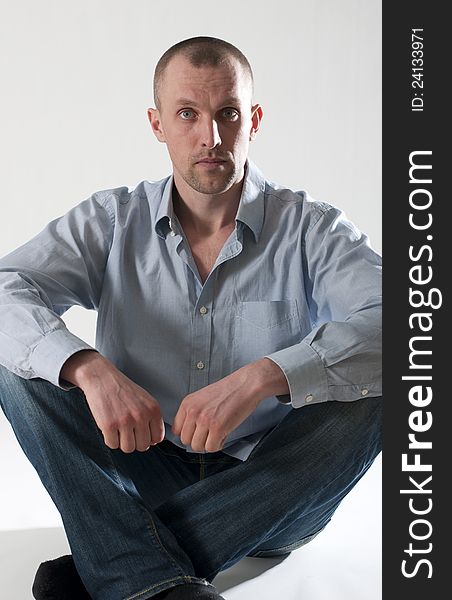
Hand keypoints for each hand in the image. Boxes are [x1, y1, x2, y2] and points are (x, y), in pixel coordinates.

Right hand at [61, 350, 164, 452]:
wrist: (102, 378)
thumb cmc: (123, 390)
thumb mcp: (145, 400)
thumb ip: (152, 418)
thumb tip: (154, 441)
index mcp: (153, 409)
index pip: (157, 438)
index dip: (148, 438)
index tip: (140, 432)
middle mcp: (141, 416)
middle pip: (143, 446)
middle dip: (134, 441)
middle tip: (127, 430)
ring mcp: (125, 421)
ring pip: (128, 448)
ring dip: (122, 442)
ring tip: (118, 428)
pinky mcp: (109, 425)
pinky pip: (112, 445)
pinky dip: (109, 439)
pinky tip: (109, 427)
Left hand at [172, 358, 288, 452]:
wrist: (246, 385)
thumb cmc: (228, 391)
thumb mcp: (202, 397)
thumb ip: (193, 412)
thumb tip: (189, 432)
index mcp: (187, 403)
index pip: (176, 430)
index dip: (189, 433)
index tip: (198, 432)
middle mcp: (193, 412)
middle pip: (186, 440)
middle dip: (199, 440)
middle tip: (210, 434)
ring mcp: (205, 420)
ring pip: (197, 447)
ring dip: (208, 444)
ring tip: (217, 434)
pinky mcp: (218, 428)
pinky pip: (212, 448)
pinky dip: (219, 445)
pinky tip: (224, 435)